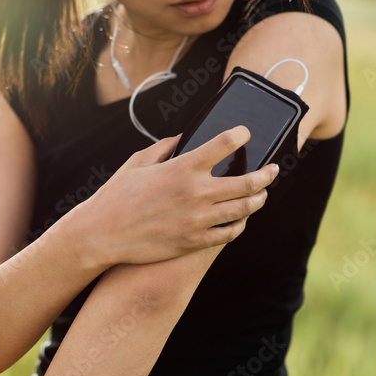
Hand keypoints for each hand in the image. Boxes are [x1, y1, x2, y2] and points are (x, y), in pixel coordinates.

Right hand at [67, 126, 278, 271]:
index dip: (240, 135)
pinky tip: (242, 219)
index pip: (224, 144)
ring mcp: (198, 219)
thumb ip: (164, 147)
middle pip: (246, 181)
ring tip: (262, 194)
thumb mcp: (138, 162)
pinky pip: (228, 233)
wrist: (101, 235)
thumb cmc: (116, 196)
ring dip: (258, 199)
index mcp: (182, 167)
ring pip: (243, 209)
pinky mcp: (194, 241)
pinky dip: (240, 224)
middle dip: (266, 174)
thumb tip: (183, 138)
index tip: (245, 133)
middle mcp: (196, 192)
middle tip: (273, 170)